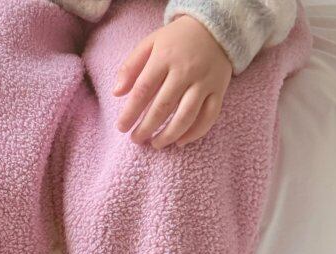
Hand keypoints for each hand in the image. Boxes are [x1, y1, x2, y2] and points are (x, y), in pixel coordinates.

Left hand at [113, 15, 232, 147]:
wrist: (215, 28)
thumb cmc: (176, 40)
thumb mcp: (150, 44)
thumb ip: (130, 67)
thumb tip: (116, 93)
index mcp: (165, 57)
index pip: (143, 90)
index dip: (130, 112)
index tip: (122, 127)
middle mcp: (186, 70)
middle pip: (163, 107)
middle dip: (147, 128)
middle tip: (136, 139)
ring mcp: (204, 81)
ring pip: (186, 116)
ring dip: (169, 135)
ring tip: (156, 144)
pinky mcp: (219, 90)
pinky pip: (208, 117)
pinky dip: (194, 133)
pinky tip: (180, 141)